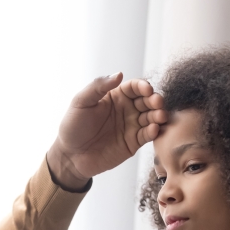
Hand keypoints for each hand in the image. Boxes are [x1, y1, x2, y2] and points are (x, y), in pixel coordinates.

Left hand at [48, 73, 166, 189]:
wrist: (70, 156)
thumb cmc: (72, 127)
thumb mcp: (81, 102)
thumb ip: (98, 86)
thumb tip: (119, 74)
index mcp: (115, 97)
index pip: (134, 87)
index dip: (142, 86)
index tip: (147, 90)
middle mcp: (126, 110)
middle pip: (147, 101)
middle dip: (155, 100)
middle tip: (157, 102)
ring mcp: (131, 126)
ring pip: (151, 117)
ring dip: (158, 115)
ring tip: (159, 116)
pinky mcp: (133, 143)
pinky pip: (147, 135)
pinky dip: (153, 132)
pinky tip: (153, 129)